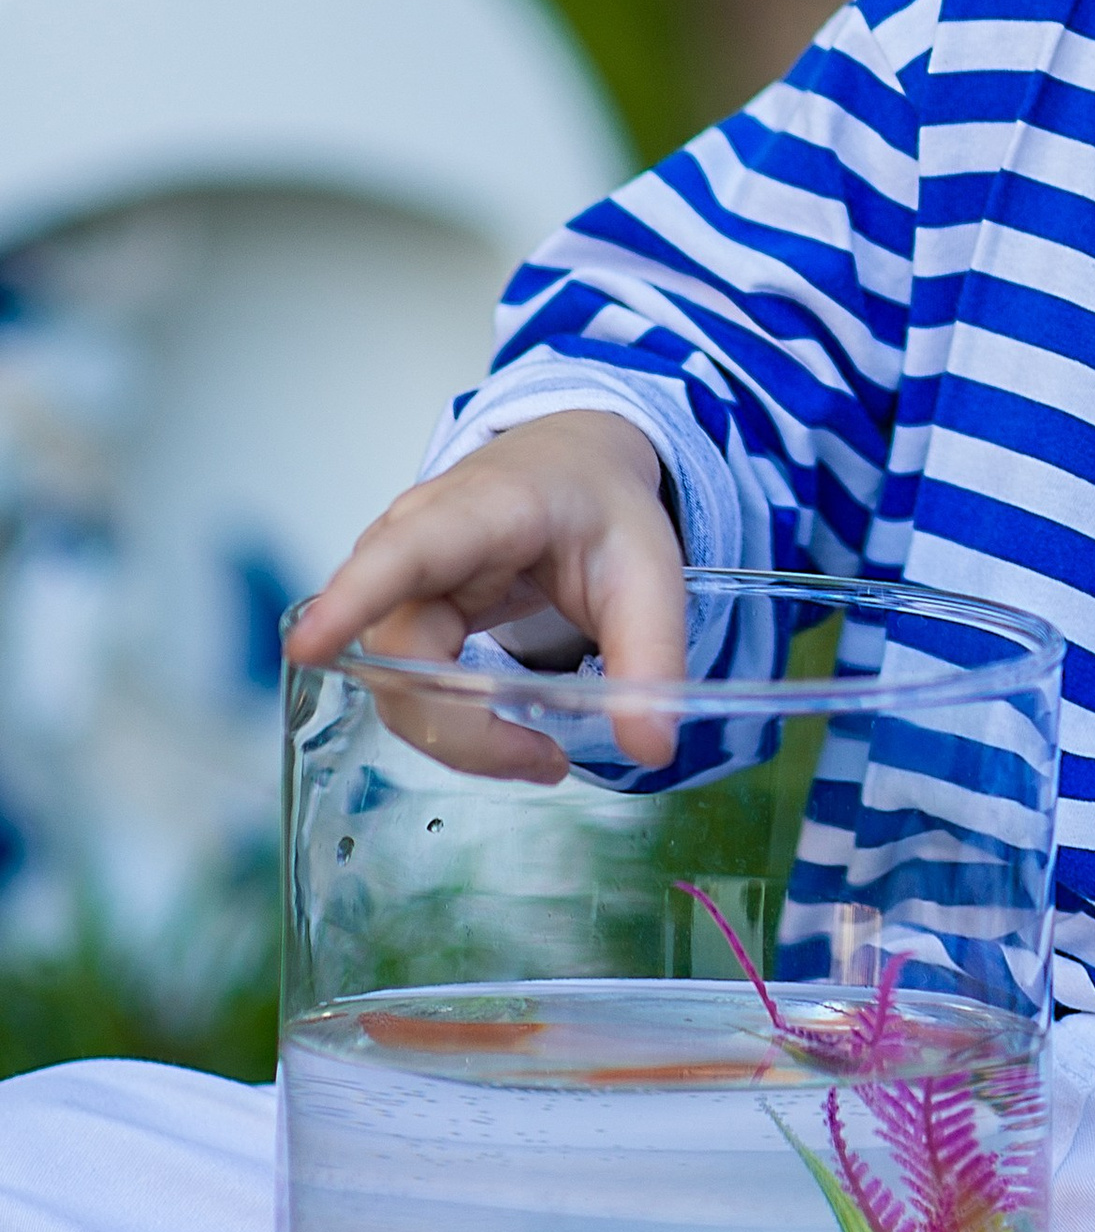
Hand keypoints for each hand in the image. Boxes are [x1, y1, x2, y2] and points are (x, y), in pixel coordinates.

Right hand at [283, 410, 686, 776]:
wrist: (572, 470)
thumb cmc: (599, 508)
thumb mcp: (649, 569)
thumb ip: (653, 653)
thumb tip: (652, 748)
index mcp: (480, 511)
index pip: (401, 554)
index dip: (351, 600)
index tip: (306, 645)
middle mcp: (415, 541)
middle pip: (401, 658)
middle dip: (463, 730)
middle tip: (550, 762)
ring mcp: (397, 580)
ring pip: (397, 685)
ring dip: (462, 736)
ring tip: (542, 753)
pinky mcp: (400, 615)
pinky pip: (408, 688)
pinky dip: (457, 725)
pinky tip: (510, 733)